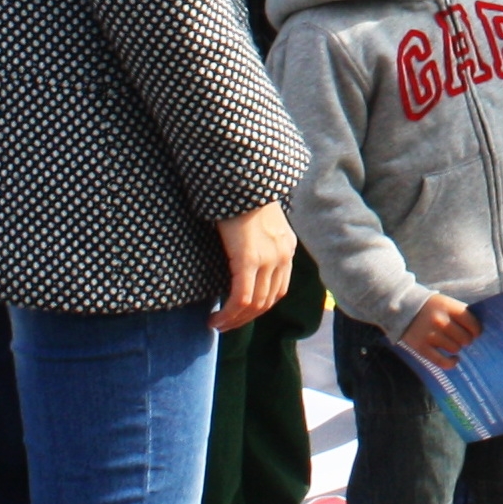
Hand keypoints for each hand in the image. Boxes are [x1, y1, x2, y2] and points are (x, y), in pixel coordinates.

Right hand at [210, 202, 294, 332]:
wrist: (241, 178)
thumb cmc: (242, 196)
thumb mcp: (258, 221)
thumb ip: (257, 241)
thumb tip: (241, 259)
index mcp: (287, 247)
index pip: (277, 289)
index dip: (258, 307)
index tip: (239, 314)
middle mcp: (283, 256)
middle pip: (268, 301)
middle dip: (246, 318)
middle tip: (225, 325)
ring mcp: (268, 259)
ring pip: (255, 304)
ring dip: (235, 320)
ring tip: (217, 324)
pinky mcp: (249, 259)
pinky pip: (242, 297)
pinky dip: (229, 313)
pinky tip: (215, 318)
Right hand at [400, 293, 479, 369]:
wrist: (401, 308)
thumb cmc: (429, 307)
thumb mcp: (445, 302)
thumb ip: (460, 313)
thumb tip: (478, 330)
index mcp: (448, 307)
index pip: (472, 323)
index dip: (477, 330)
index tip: (475, 332)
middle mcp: (440, 321)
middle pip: (465, 338)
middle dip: (466, 339)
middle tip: (462, 337)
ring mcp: (430, 335)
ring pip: (455, 349)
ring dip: (456, 347)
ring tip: (451, 342)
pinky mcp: (422, 347)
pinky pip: (442, 361)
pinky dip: (451, 363)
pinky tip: (455, 359)